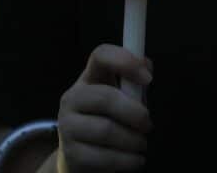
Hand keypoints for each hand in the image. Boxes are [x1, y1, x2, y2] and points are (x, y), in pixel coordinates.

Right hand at [57, 44, 152, 171]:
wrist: (82, 156)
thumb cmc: (109, 120)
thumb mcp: (122, 97)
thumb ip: (134, 83)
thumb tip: (147, 69)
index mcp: (89, 78)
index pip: (101, 55)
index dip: (124, 61)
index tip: (148, 78)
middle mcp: (72, 98)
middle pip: (104, 98)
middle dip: (134, 113)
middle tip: (148, 125)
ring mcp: (67, 126)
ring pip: (105, 130)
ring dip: (133, 140)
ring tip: (141, 144)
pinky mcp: (71, 153)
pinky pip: (104, 158)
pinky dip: (127, 161)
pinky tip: (135, 160)